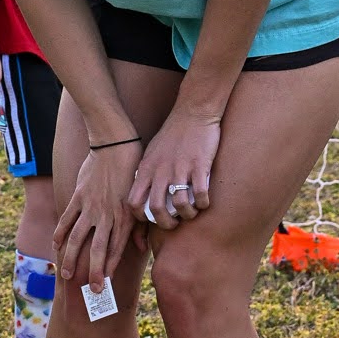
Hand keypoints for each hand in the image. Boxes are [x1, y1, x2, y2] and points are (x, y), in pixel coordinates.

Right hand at [53, 140, 141, 290]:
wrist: (116, 144)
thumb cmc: (133, 171)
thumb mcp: (141, 198)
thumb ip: (139, 224)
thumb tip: (140, 246)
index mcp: (124, 217)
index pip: (116, 248)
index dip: (109, 268)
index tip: (105, 284)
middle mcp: (107, 215)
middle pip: (97, 249)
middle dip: (93, 272)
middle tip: (90, 290)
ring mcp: (90, 206)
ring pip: (78, 238)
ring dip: (72, 258)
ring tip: (67, 275)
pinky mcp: (78, 196)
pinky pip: (67, 218)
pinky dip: (60, 233)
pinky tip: (56, 246)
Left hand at [128, 113, 219, 230]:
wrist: (192, 113)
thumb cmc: (172, 136)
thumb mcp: (151, 154)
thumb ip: (147, 174)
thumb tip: (145, 195)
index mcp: (146, 169)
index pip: (133, 202)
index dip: (140, 218)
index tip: (151, 220)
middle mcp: (160, 171)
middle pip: (156, 209)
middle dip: (166, 223)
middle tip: (175, 224)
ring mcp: (179, 168)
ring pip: (180, 204)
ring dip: (188, 214)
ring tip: (192, 212)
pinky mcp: (199, 165)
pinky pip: (200, 193)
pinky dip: (203, 203)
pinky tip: (205, 202)